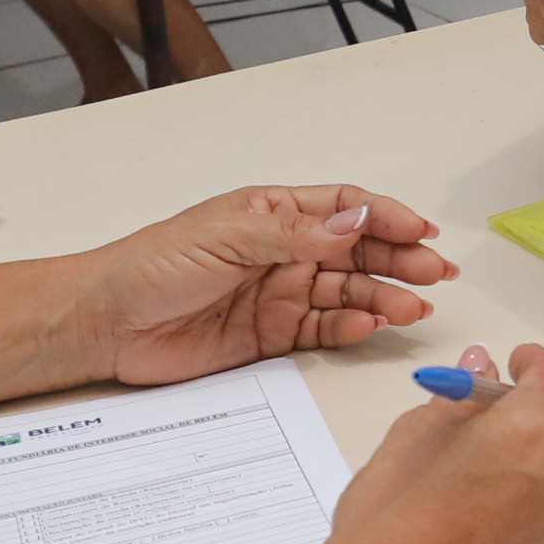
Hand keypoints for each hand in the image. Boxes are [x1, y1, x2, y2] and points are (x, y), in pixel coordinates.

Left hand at [84, 186, 453, 381]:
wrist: (109, 324)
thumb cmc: (154, 265)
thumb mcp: (227, 235)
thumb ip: (295, 234)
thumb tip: (356, 223)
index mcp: (274, 213)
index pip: (345, 208)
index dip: (386, 217)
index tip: (419, 231)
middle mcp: (284, 251)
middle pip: (358, 251)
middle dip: (400, 259)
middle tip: (434, 273)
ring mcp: (281, 293)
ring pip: (349, 292)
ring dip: (384, 297)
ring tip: (412, 307)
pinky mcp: (273, 335)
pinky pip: (325, 329)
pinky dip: (351, 328)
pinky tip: (371, 325)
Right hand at [281, 345, 543, 543]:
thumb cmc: (392, 522)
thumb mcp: (413, 436)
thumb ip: (460, 398)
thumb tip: (480, 369)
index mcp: (531, 429)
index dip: (536, 364)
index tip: (515, 364)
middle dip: (532, 416)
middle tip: (482, 422)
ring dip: (533, 465)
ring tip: (474, 480)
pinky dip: (530, 512)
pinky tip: (479, 526)